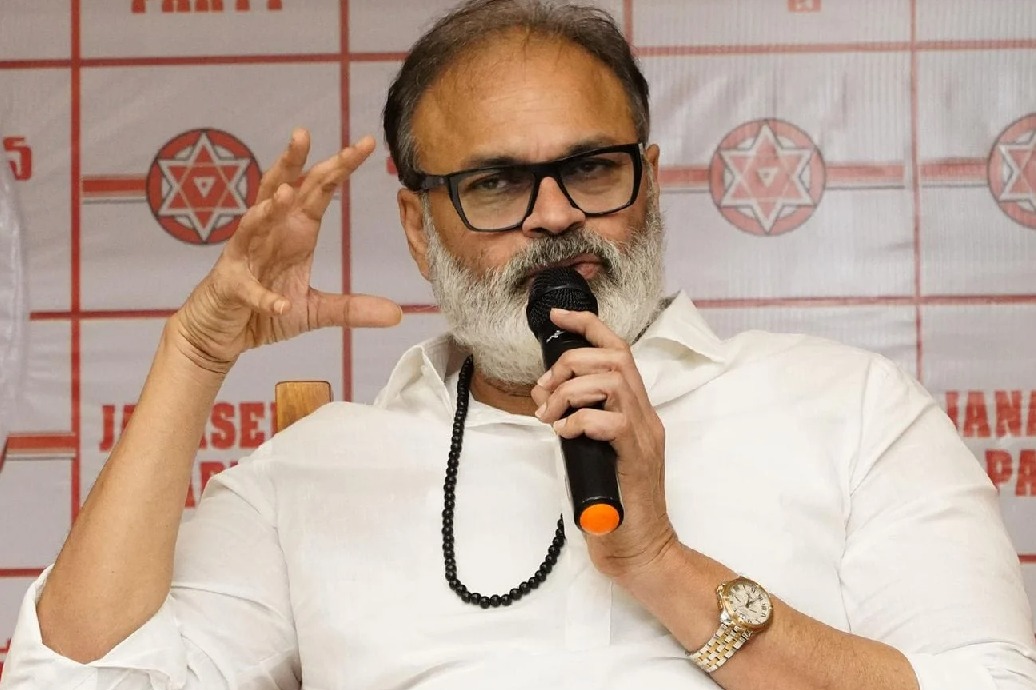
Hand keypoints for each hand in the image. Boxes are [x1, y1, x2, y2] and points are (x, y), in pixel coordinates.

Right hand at [173, 129, 401, 371]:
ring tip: (285, 194)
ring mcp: (245, 257)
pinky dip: (263, 296)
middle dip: (294, 163)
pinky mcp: (230, 285)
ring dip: (268, 210)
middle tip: (304, 133)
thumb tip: (397, 314)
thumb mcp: (315, 310)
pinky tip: (279, 303)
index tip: (365, 143)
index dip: (339, 167)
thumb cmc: (263, 311)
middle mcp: (269, 234)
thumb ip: (353, 308)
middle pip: (281, 190)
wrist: (221, 332)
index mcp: (295, 231)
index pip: (319, 191)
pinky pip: (248, 288)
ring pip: (253, 224)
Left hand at [530, 308, 676, 584]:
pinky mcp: (637, 458)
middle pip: (614, 357)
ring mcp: (644, 435)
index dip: (587, 325)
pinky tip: (563, 434)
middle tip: (544, 393)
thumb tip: (548, 398)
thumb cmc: (613, 507)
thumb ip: (578, 423)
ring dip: (569, 390)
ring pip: (611, 381)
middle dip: (569, 363)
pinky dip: (578, 419)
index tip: (557, 318)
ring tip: (550, 415)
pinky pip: (609, 420)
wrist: (641, 550)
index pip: (618, 350)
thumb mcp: (591, 453)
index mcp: (635, 410)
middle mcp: (645, 416)